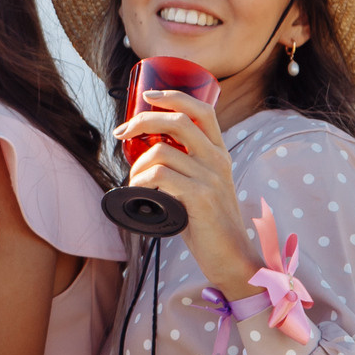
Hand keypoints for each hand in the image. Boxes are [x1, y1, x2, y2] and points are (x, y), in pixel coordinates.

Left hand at [116, 88, 258, 297]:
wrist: (232, 258)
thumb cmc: (209, 225)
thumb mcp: (203, 187)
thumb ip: (185, 168)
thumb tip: (146, 155)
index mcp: (220, 153)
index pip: (202, 109)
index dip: (173, 96)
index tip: (147, 96)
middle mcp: (218, 160)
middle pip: (178, 121)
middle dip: (143, 121)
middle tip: (122, 133)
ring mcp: (211, 178)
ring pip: (162, 151)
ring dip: (137, 164)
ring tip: (133, 180)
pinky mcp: (201, 198)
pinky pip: (160, 176)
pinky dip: (141, 181)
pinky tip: (139, 192)